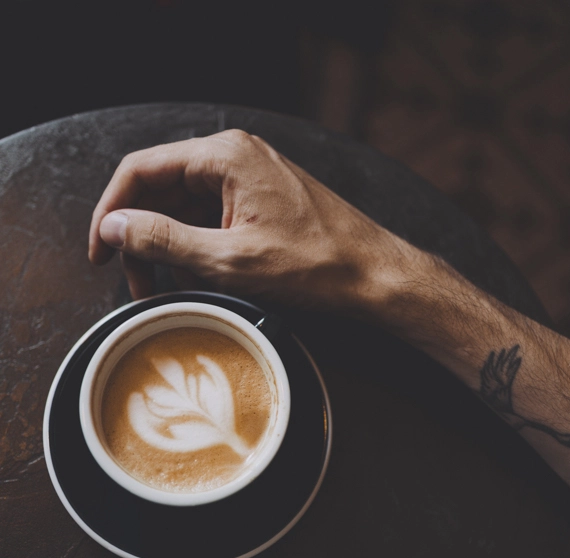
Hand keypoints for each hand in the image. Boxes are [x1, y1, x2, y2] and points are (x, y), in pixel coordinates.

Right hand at [89, 129, 412, 311]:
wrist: (371, 274)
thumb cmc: (315, 265)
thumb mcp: (229, 259)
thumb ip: (165, 239)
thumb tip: (115, 226)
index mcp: (223, 156)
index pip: (141, 170)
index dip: (111, 211)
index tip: (100, 251)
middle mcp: (233, 156)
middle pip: (160, 190)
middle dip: (141, 238)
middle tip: (136, 284)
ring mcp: (247, 177)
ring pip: (183, 207)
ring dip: (166, 247)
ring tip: (163, 290)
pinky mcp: (257, 200)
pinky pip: (209, 218)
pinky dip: (193, 247)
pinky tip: (191, 278)